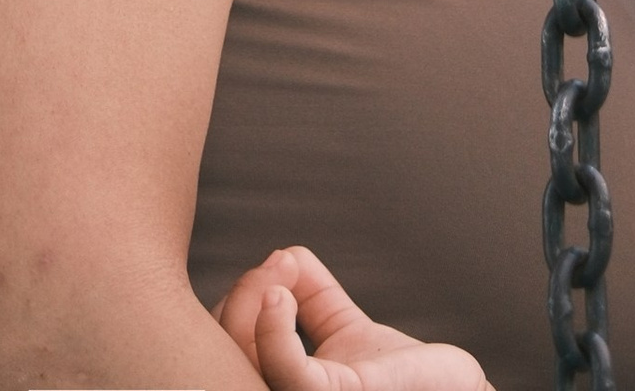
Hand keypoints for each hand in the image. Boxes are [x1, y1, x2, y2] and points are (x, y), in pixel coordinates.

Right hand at [218, 246, 494, 390]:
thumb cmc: (406, 378)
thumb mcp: (345, 329)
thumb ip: (313, 294)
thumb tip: (282, 256)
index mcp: (288, 389)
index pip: (232, 353)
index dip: (237, 306)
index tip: (269, 267)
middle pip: (228, 355)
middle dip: (240, 297)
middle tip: (276, 264)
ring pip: (248, 358)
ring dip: (254, 299)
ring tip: (281, 270)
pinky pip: (291, 374)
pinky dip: (273, 332)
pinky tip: (277, 295)